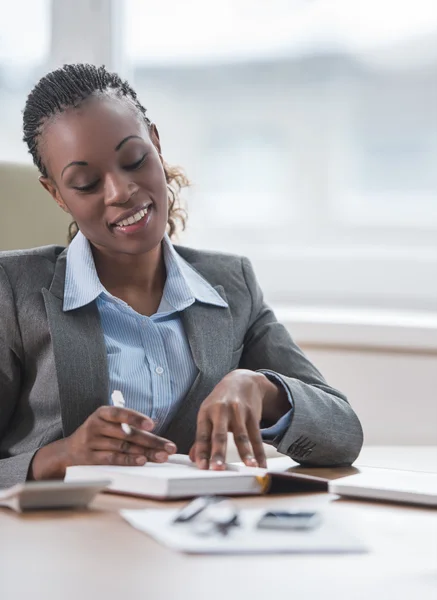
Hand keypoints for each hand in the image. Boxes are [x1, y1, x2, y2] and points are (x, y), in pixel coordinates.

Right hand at [29, 406, 176, 479]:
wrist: (69, 451)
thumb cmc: (98, 435)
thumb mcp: (108, 424)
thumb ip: (128, 426)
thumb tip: (155, 433)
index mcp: (102, 413)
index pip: (120, 413)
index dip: (136, 418)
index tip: (152, 424)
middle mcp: (96, 425)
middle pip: (127, 433)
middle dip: (151, 441)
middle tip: (169, 447)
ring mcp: (91, 442)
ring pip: (123, 447)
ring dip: (145, 452)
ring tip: (161, 456)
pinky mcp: (90, 458)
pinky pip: (113, 459)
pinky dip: (128, 460)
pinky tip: (142, 461)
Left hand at [189, 370, 278, 470]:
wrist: (242, 380)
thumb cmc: (221, 401)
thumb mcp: (207, 414)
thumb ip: (202, 437)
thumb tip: (194, 458)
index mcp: (206, 413)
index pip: (202, 435)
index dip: (201, 451)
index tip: (201, 466)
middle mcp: (220, 411)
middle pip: (219, 435)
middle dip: (218, 453)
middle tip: (218, 469)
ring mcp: (238, 412)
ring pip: (241, 436)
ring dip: (245, 453)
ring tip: (249, 467)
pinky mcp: (252, 414)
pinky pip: (256, 436)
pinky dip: (259, 452)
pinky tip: (261, 464)